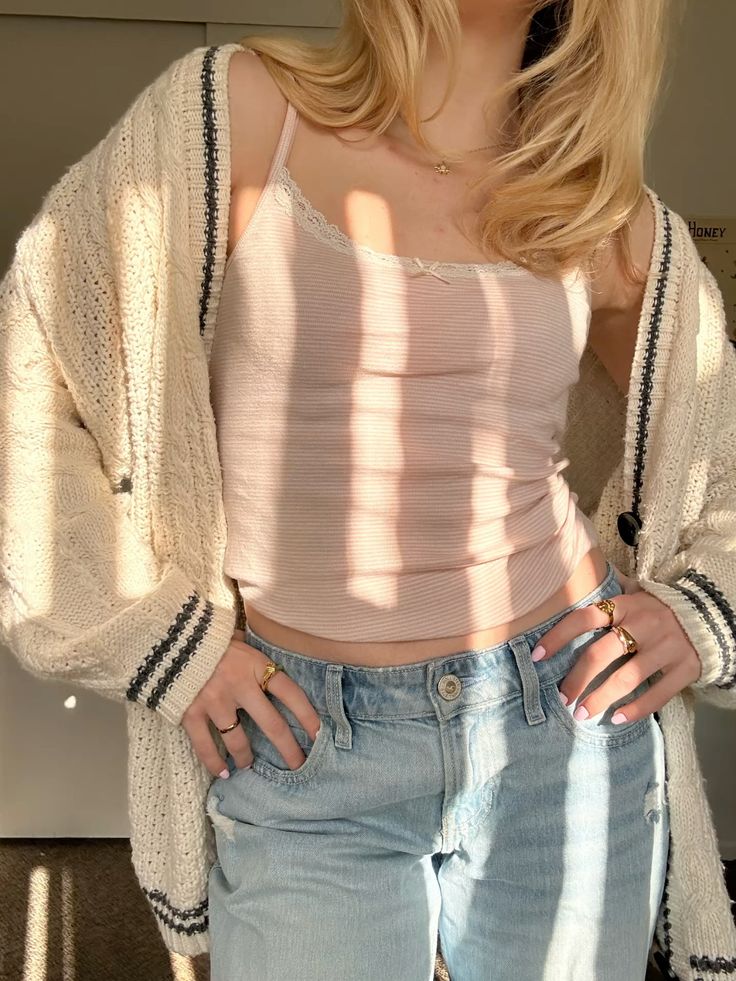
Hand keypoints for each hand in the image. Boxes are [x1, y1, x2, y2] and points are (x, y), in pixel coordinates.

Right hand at [181, 628, 321, 777]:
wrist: (167, 636)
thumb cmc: (208, 638)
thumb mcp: (238, 641)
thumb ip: (253, 657)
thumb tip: (268, 665)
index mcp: (256, 665)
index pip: (291, 694)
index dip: (308, 716)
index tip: (319, 735)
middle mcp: (240, 685)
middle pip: (273, 724)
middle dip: (289, 749)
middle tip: (298, 766)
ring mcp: (215, 701)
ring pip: (238, 740)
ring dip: (247, 757)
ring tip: (248, 764)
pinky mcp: (191, 712)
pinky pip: (206, 746)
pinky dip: (214, 762)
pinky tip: (223, 772)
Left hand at [530, 584, 702, 723]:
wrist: (708, 615)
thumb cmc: (657, 607)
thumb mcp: (634, 592)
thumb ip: (607, 590)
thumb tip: (571, 575)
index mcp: (626, 605)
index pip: (585, 617)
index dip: (558, 636)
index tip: (537, 655)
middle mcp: (644, 625)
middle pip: (602, 653)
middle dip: (577, 679)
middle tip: (562, 698)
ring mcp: (666, 648)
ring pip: (628, 678)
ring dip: (601, 699)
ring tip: (582, 715)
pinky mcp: (685, 668)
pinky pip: (657, 693)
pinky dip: (636, 709)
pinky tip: (617, 718)